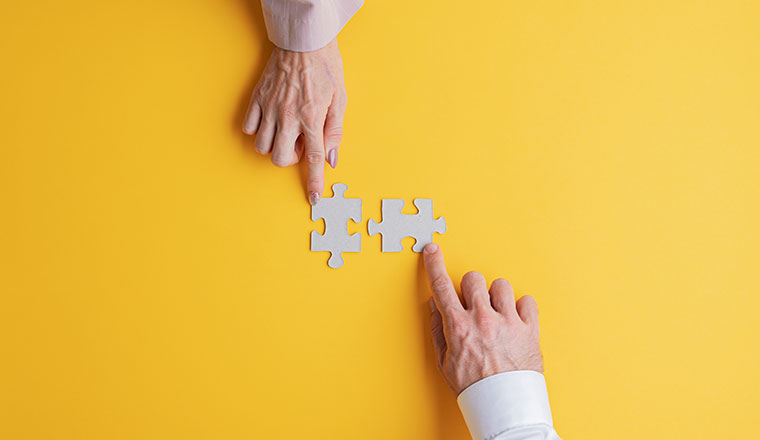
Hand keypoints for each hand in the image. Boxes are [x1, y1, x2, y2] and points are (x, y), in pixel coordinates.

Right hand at [243, 39, 346, 204]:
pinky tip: (271, 122)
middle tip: (301, 143)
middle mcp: (288, 116)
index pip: (314, 159)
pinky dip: (258, 130)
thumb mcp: (340, 99)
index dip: (314, 181)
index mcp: (312, 118)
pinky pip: (248, 127)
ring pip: (261, 146)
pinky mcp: (257, 98)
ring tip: (286, 132)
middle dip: (290, 159)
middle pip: (280, 157)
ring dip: (274, 146)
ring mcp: (270, 107)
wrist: (303, 40)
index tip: (313, 198)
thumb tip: (332, 158)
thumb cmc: (325, 66)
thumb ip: (335, 132)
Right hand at [422, 244, 543, 394]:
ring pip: (501, 285)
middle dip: (471, 287)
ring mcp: (508, 322)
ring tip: (497, 313)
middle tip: (473, 302)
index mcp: (459, 326)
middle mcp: (483, 319)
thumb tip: (436, 306)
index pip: (442, 286)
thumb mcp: (444, 362)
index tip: (432, 250)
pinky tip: (514, 320)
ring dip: (496, 296)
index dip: (434, 264)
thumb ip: (438, 329)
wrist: (503, 406)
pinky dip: (521, 308)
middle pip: (474, 278)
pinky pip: (527, 301)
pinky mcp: (529, 329)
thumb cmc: (474, 387)